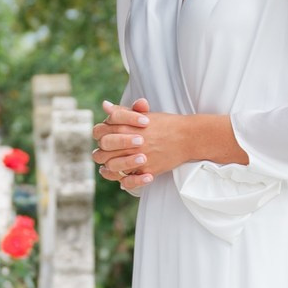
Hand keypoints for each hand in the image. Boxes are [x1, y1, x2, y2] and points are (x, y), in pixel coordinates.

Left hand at [93, 101, 247, 193]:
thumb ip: (122, 112)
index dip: (101, 135)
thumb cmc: (165, 124)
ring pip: (112, 165)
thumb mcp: (143, 114)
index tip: (108, 137)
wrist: (187, 136)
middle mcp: (130, 141)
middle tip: (111, 153)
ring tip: (119, 165)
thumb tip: (105, 106)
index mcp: (125, 124)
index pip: (99, 131)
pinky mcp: (147, 170)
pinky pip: (128, 181)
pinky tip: (126, 178)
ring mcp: (138, 156)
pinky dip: (126, 181)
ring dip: (112, 165)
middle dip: (104, 151)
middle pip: (103, 148)